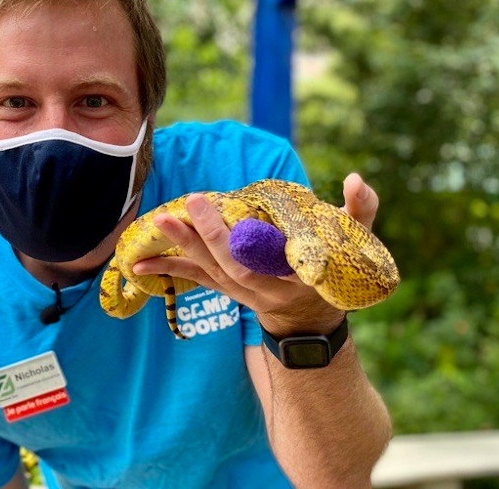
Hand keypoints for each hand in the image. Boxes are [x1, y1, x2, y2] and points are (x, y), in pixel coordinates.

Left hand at [131, 172, 379, 335]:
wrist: (309, 319)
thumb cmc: (335, 270)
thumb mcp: (355, 244)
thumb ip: (360, 211)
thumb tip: (356, 179)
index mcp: (297, 277)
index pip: (271, 262)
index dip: (251, 244)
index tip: (229, 217)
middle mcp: (265, 290)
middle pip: (231, 267)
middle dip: (207, 240)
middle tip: (186, 207)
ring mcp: (241, 293)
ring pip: (209, 272)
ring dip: (182, 249)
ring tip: (158, 225)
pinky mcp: (224, 289)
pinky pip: (194, 280)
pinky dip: (168, 270)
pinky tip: (138, 264)